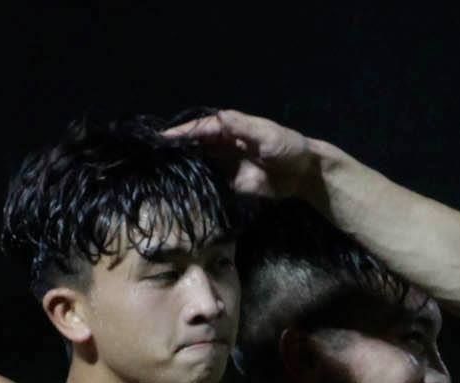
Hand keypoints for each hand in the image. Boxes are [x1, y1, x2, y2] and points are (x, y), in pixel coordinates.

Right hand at [163, 110, 323, 200]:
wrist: (304, 173)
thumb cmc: (288, 146)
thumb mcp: (266, 134)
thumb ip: (243, 127)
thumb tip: (220, 116)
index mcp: (231, 127)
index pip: (201, 128)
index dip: (182, 132)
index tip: (162, 138)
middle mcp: (224, 144)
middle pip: (195, 145)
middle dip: (177, 149)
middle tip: (154, 157)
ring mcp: (226, 164)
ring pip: (199, 163)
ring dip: (183, 167)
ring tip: (161, 173)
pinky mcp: (230, 183)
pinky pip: (210, 182)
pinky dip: (197, 184)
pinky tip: (182, 189)